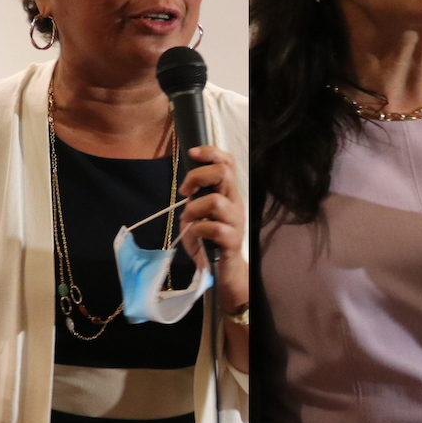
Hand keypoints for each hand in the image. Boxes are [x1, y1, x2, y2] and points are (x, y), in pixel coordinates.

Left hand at [177, 146, 247, 314]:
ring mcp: (236, 221)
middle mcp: (235, 203)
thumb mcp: (199, 214)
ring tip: (187, 220)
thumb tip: (187, 188)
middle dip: (197, 176)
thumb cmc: (209, 239)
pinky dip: (197, 229)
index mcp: (228, 193)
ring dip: (193, 209)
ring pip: (215, 201)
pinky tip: (194, 235)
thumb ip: (196, 199)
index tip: (191, 153)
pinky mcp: (231, 240)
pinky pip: (212, 227)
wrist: (223, 270)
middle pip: (224, 173)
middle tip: (185, 192)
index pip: (227, 163)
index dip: (211, 152)